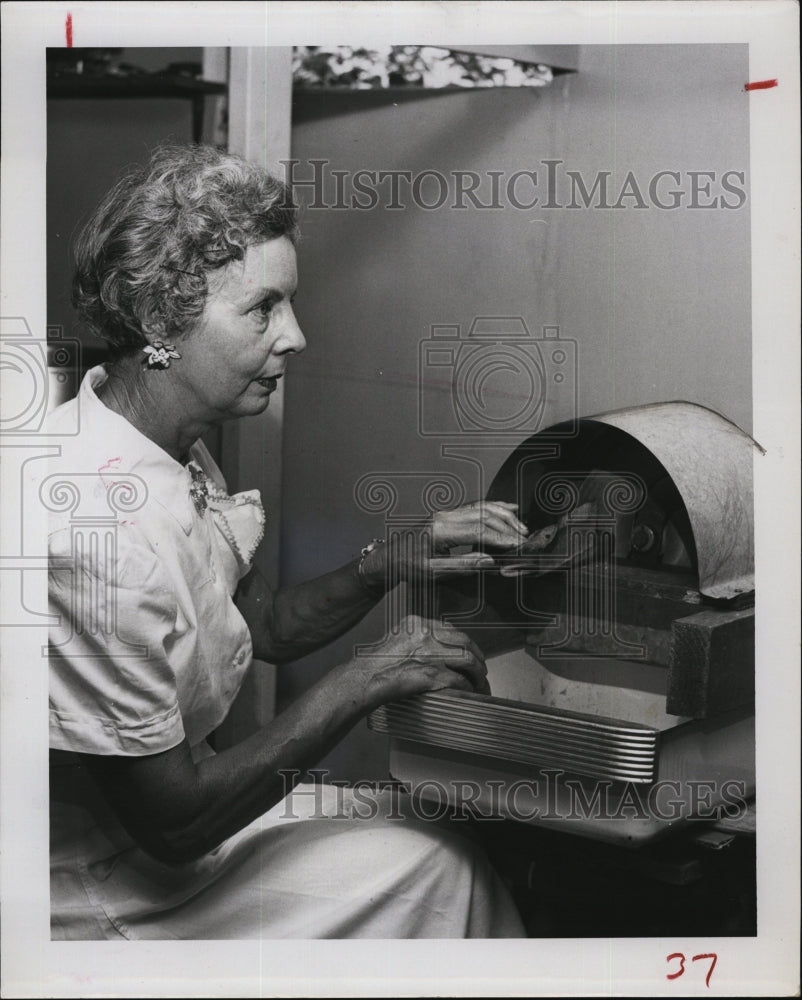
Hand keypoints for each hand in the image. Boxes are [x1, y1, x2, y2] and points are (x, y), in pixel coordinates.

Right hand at [354, 614, 489, 706]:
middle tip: (481, 667)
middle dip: (477, 656)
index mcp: (418, 624)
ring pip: (467, 661)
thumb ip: (418, 637)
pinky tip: (469, 692)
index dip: (466, 642)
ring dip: (477, 674)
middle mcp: (426, 635)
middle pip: (464, 642)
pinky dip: (467, 687)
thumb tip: (438, 643)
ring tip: (480, 682)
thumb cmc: (377, 662)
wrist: (366, 678)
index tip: (471, 650)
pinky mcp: (431, 674)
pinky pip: (458, 680)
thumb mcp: (398, 638)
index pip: (451, 629)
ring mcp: (430, 654)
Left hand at [360, 501, 528, 585]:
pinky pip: (476, 506)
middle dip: (508, 527)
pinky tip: (511, 508)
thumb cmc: (407, 566)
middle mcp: (444, 516)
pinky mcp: (449, 514)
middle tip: (526, 540)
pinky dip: (495, 506)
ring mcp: (447, 513)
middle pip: (484, 516)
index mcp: (440, 530)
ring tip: (522, 529)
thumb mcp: (432, 572)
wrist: (390, 557)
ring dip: (505, 516)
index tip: (518, 546)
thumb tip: (489, 561)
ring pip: (482, 508)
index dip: (501, 538)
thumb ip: (461, 566)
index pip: (478, 530)